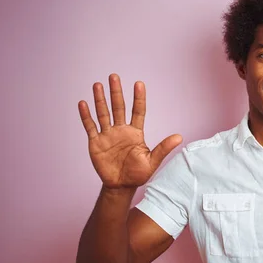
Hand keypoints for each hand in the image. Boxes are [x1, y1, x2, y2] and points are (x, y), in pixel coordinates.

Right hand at [78, 74, 181, 188]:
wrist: (121, 186)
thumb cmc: (138, 174)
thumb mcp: (152, 161)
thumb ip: (163, 148)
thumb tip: (180, 137)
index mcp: (135, 133)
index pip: (138, 111)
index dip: (138, 98)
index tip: (139, 83)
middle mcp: (121, 130)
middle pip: (118, 107)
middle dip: (116, 92)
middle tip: (114, 76)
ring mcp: (108, 135)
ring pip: (103, 113)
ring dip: (100, 99)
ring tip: (97, 85)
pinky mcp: (96, 142)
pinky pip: (90, 126)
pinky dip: (86, 115)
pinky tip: (83, 103)